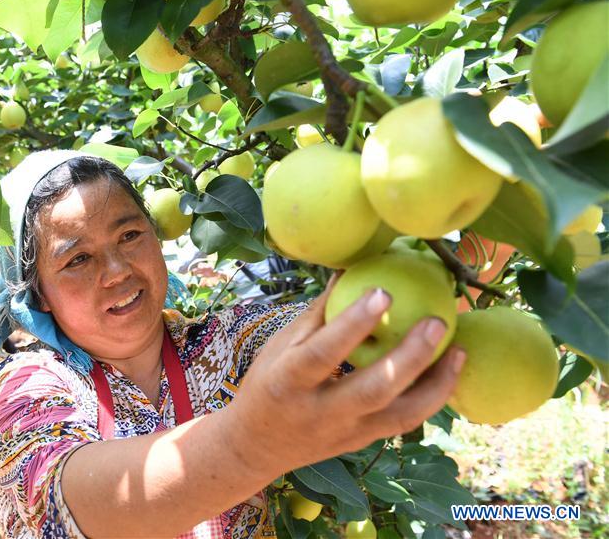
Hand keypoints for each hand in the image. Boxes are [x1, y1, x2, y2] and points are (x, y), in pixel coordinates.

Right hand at [225, 275, 465, 477]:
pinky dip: (431, 399)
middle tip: (437, 322)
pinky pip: (404, 423)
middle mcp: (319, 412)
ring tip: (459, 351)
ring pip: (399, 416)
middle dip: (410, 357)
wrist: (257, 446)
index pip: (322, 352)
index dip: (353, 324)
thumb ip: (317, 315)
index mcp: (288, 382)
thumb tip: (347, 271)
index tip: (383, 292)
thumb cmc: (267, 384)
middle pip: (373, 389)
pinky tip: (449, 373)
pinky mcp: (363, 442)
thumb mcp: (280, 347)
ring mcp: (345, 433)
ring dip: (435, 385)